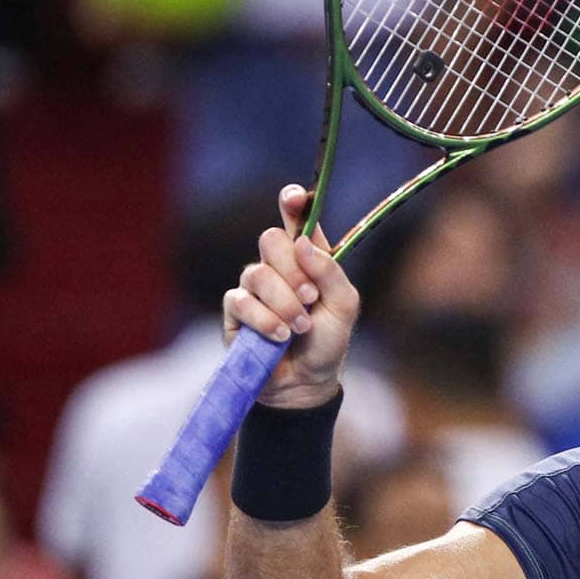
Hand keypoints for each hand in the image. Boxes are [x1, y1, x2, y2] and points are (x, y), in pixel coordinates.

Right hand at [222, 184, 359, 407]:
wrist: (307, 381)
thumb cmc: (328, 340)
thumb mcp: (344, 306)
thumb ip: (329, 272)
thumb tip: (302, 243)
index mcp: (307, 258)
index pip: (296, 220)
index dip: (293, 203)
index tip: (294, 197)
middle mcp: (278, 266)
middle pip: (270, 239)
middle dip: (292, 270)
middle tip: (310, 298)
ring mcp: (254, 287)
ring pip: (256, 272)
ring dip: (283, 302)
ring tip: (300, 326)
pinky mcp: (235, 311)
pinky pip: (241, 301)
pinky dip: (266, 319)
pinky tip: (280, 335)